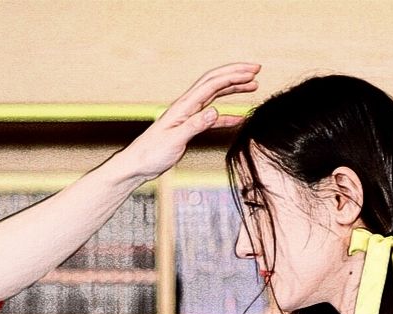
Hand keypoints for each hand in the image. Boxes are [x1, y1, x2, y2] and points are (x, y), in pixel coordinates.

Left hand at [118, 64, 259, 181]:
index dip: (233, 75)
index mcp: (184, 106)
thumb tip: (214, 111)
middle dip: (235, 74)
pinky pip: (212, 117)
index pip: (212, 84)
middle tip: (256, 70)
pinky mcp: (189, 128)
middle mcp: (186, 107)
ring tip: (252, 86)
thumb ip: (194, 125)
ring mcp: (188, 116)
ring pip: (215, 96)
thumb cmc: (150, 154)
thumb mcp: (174, 140)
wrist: (136, 165)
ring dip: (233, 89)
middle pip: (214, 82)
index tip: (252, 72)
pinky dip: (227, 115)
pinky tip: (238, 119)